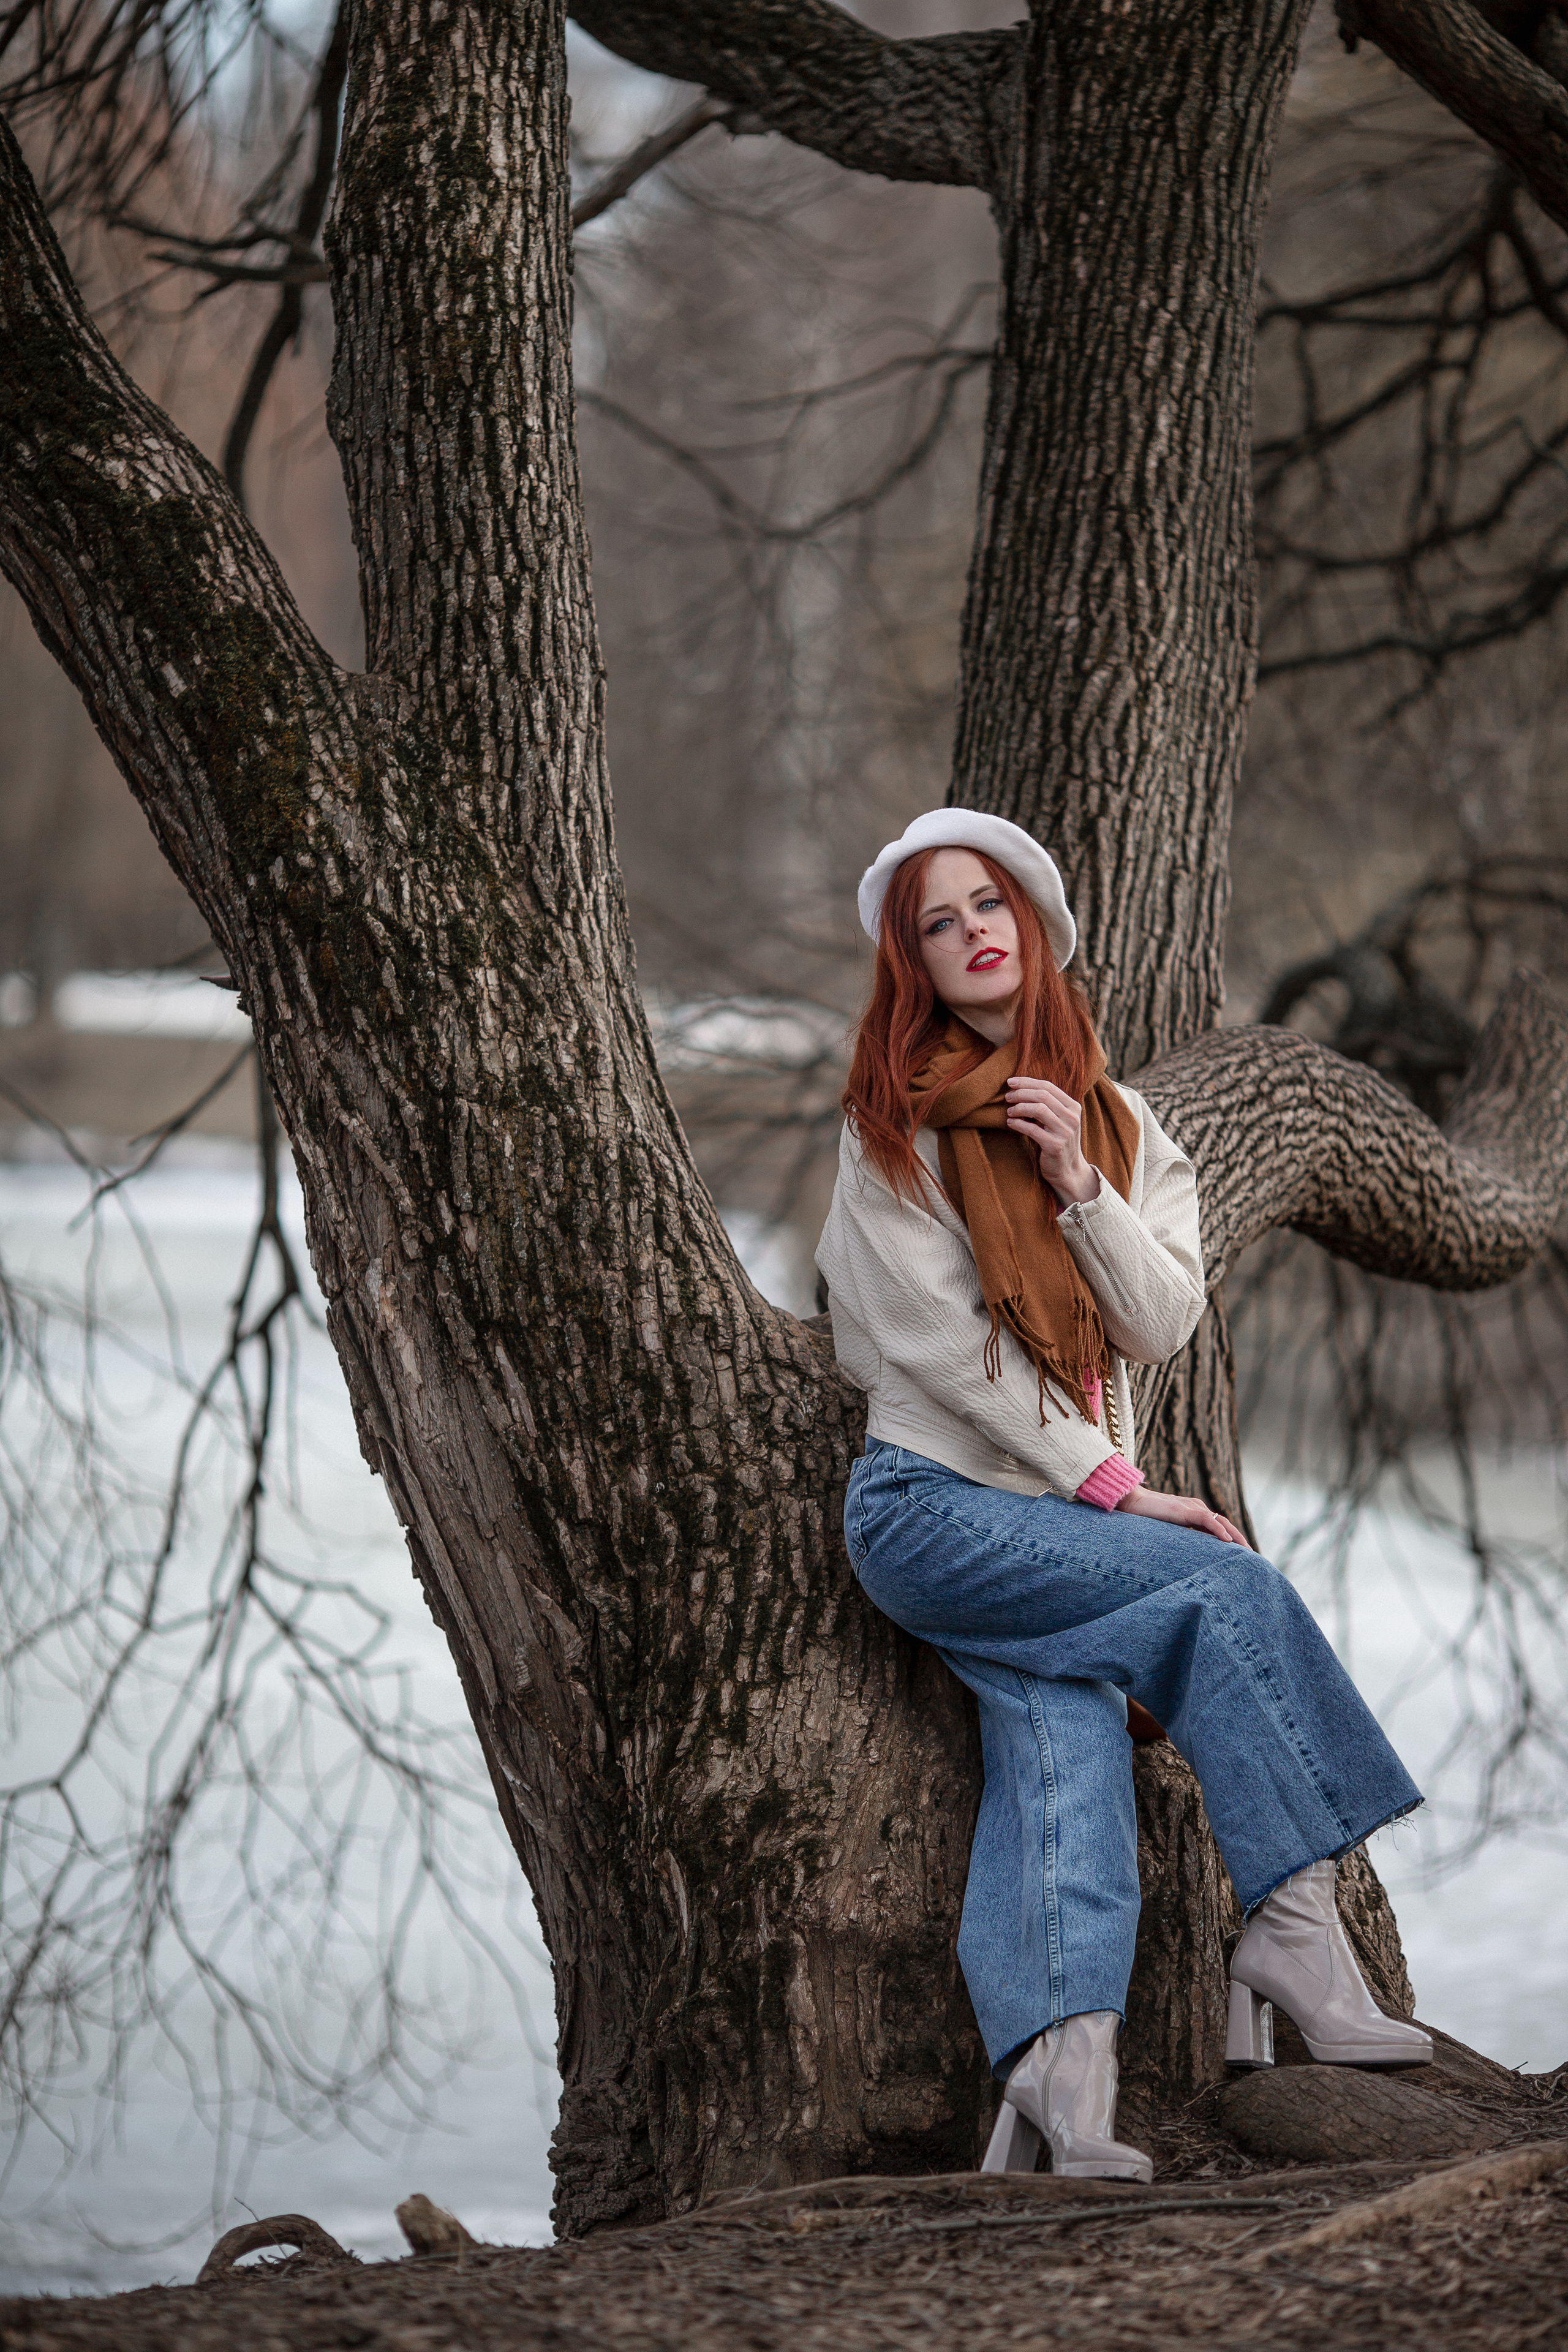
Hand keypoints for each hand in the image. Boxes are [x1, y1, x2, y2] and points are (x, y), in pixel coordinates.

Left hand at [1004, 1074, 1100, 1204]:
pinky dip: (1018, 1124)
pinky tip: (1010, 1123)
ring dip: (1019, 1108)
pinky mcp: (1055, 1146)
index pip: (1048, 1086)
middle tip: (1007, 1097)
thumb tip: (1019, 1088)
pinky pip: (1033, 1129)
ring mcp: (1065, 1132)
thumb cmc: (1057, 1140)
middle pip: (1042, 1095)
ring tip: (1009, 1111)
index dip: (1027, 1082)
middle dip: (1021, 1093)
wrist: (1068, 1169)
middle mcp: (1072, 1117)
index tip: (1010, 1082)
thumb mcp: (1057, 1120)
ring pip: (1039, 1109)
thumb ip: (1046, 1105)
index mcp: (1073, 1107)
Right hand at [1115, 1485, 1251, 1546]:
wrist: (1131, 1502)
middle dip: (1240, 1540)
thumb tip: (1192, 1553)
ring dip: (1236, 1537)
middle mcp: (1198, 1508)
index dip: (1233, 1539)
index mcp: (1195, 1513)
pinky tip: (1227, 1542)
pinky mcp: (1185, 1510)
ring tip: (1247, 1551)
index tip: (1242, 1555)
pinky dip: (1219, 1531)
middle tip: (1252, 1556)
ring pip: (1221, 1522)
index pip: (1220, 1527)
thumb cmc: (1146, 1517)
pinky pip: (1207, 1520)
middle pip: (1226, 1525)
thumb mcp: (1170, 1530)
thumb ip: (1183, 1536)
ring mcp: (1192, 1508)